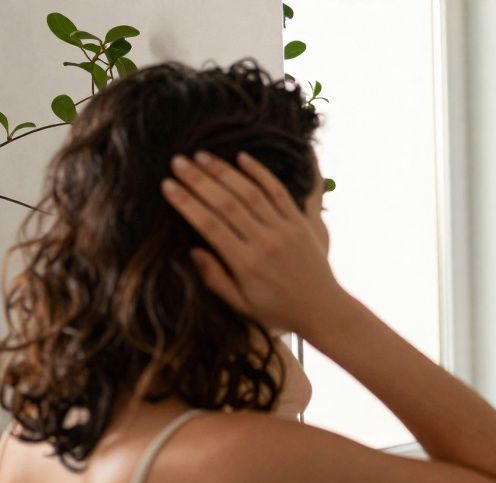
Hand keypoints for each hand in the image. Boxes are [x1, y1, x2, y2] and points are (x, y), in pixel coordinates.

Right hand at [161, 151, 343, 336]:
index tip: (167, 186)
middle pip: (226, 204)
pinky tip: (242, 157)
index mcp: (245, 264)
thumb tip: (192, 250)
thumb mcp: (240, 304)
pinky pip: (279, 192)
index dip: (186, 203)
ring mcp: (284, 230)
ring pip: (251, 193)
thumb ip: (214, 278)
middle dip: (199, 180)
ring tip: (201, 156)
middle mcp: (265, 242)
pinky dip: (261, 173)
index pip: (209, 225)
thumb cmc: (277, 309)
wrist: (322, 309)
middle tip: (177, 162)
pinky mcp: (300, 223)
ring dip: (224, 172)